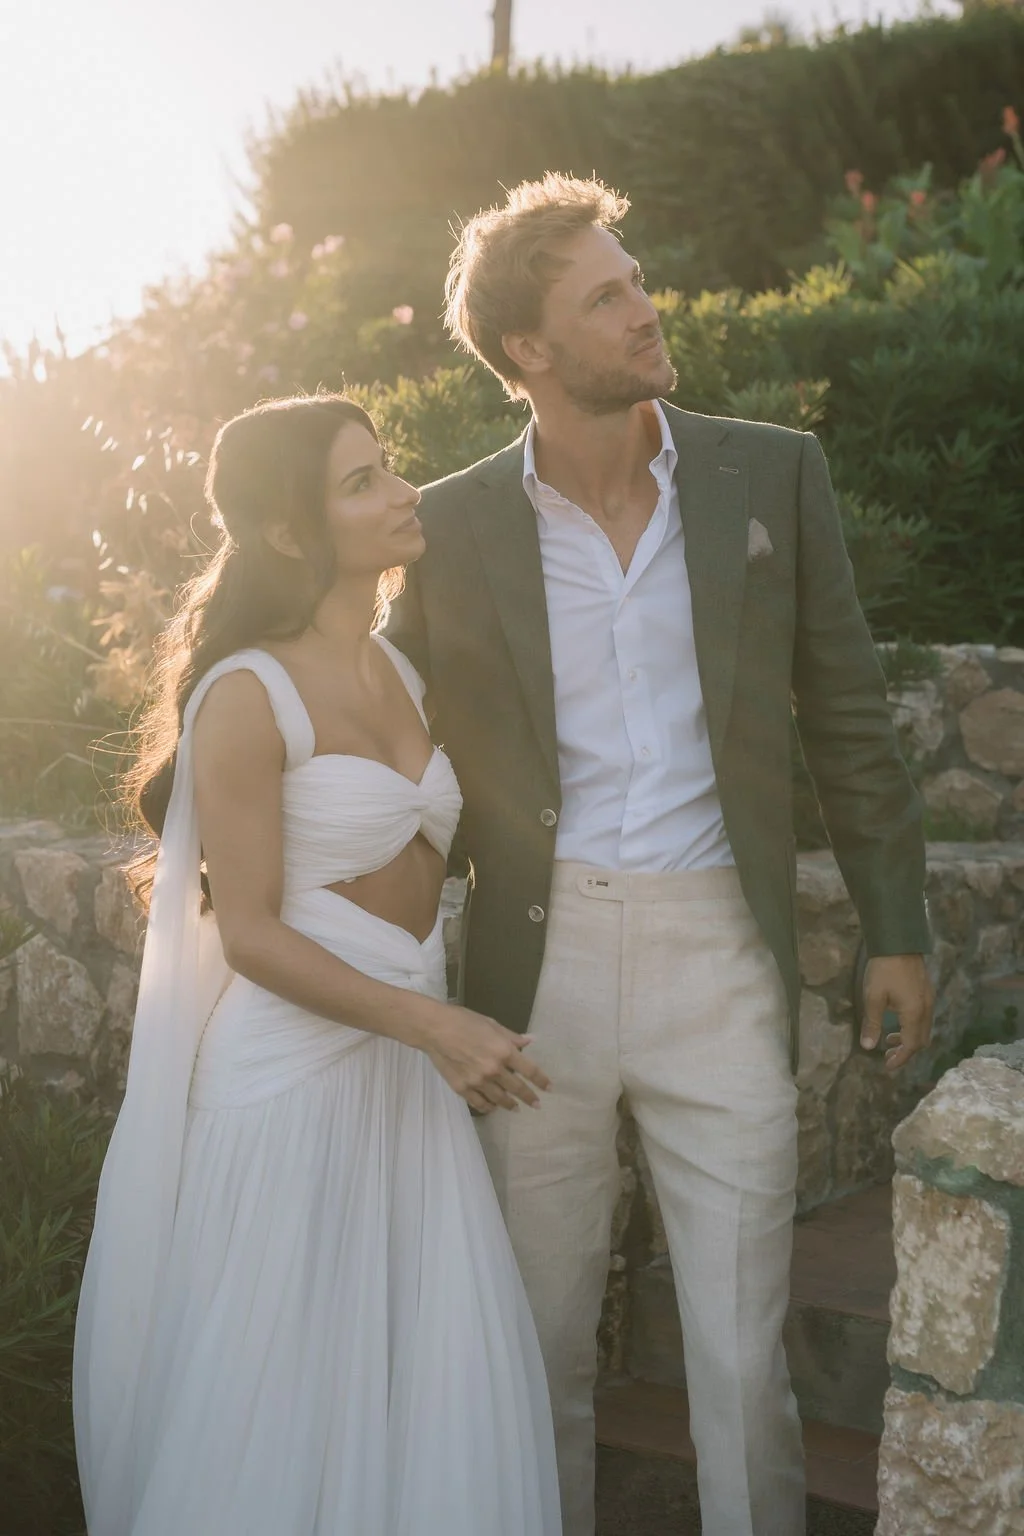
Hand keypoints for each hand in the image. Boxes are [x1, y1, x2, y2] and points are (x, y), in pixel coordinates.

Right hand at [421, 1004, 551, 1113]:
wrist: (435, 1028)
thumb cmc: (464, 1020)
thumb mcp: (492, 1024)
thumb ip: (511, 1037)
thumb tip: (529, 1042)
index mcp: (504, 1051)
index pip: (529, 1070)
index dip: (541, 1080)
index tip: (549, 1088)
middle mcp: (494, 1069)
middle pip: (517, 1088)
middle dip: (529, 1097)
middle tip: (536, 1105)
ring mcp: (478, 1081)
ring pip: (499, 1099)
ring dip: (510, 1105)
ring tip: (515, 1108)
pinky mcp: (462, 1088)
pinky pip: (479, 1103)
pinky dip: (488, 1107)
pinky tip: (492, 1108)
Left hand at [861, 954, 933, 1071]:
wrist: (898, 943)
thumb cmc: (883, 970)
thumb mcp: (873, 998)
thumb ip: (873, 1024)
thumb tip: (868, 1047)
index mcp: (914, 1014)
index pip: (911, 1045)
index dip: (900, 1059)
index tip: (887, 1066)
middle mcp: (926, 1009)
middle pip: (921, 1040)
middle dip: (905, 1052)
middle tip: (887, 1057)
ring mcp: (929, 1000)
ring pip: (923, 1029)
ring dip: (908, 1039)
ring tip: (888, 1040)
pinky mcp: (927, 992)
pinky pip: (923, 1018)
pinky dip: (911, 1027)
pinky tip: (896, 1022)